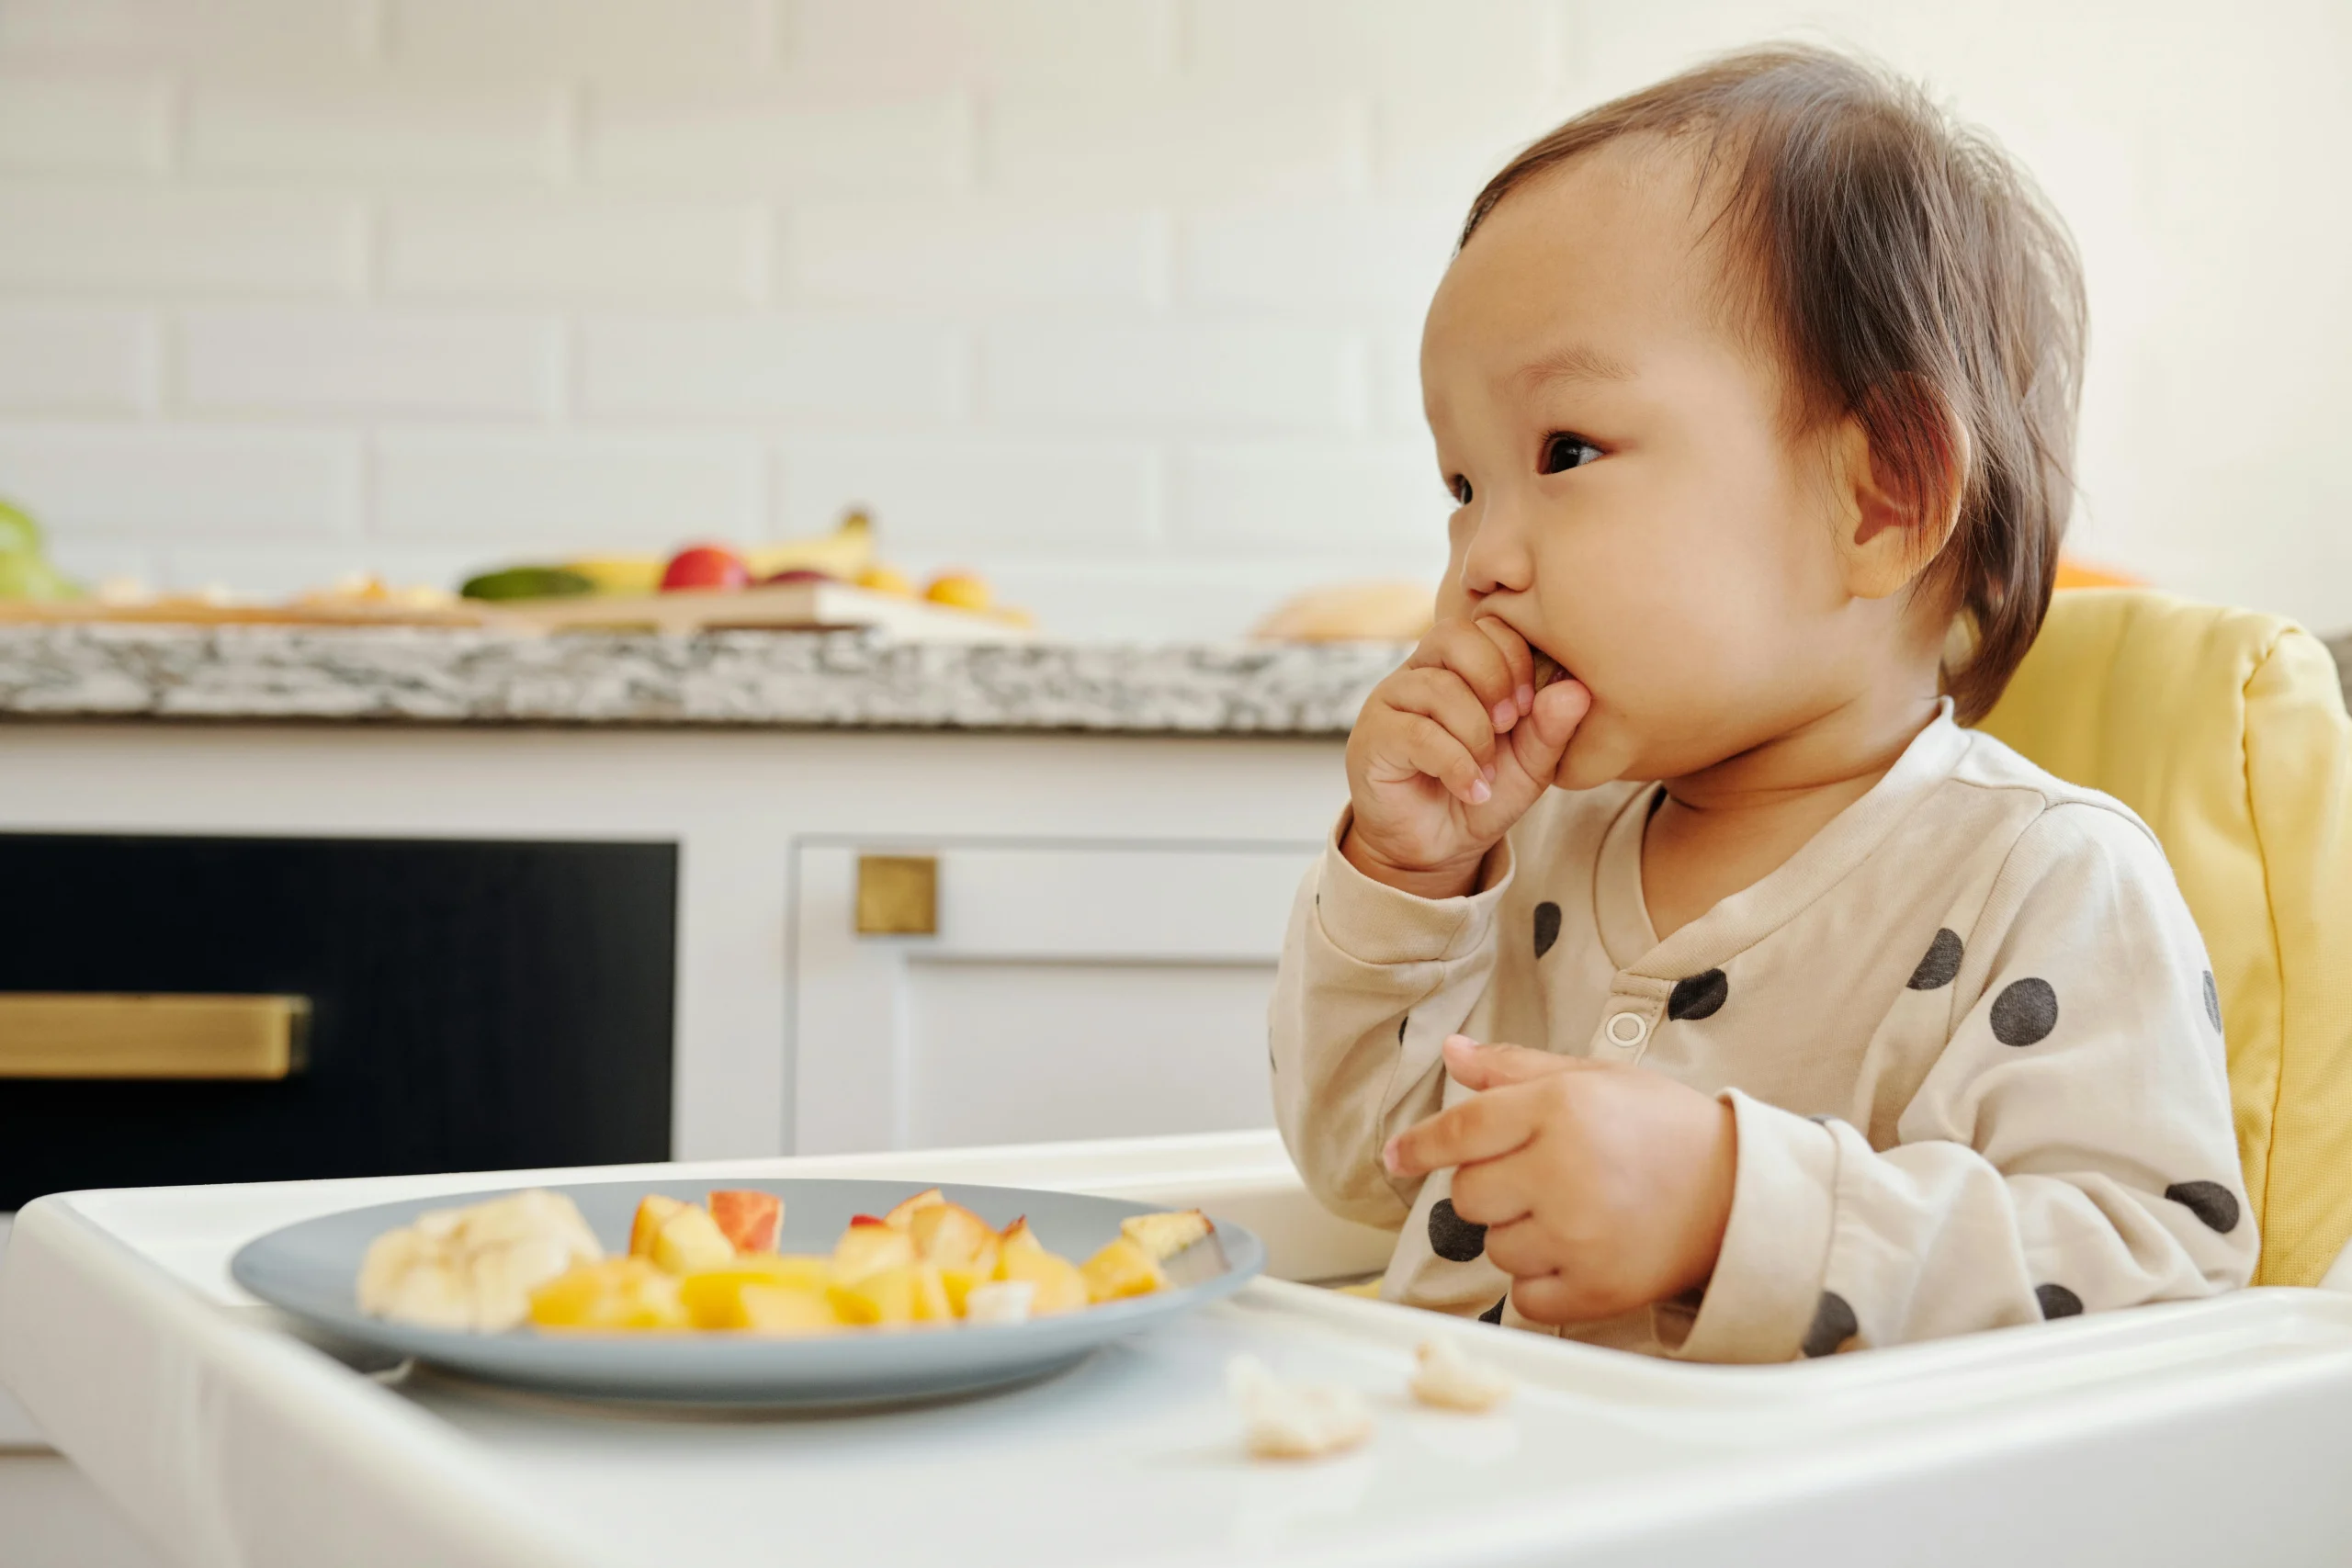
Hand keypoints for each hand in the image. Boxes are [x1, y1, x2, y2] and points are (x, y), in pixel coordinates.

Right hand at [1342, 617, 1591, 898]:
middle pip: (1453, 636)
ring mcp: (1390, 702)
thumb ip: (1552, 728)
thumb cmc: (1481, 794)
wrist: (1436, 849)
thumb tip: (1576, 689)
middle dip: (1494, 679)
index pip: (1485, 625)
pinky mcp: (1373, 737)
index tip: (1530, 707)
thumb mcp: (1530, 764)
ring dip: (1476, 735)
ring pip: (1438, 688)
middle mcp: (1420, 673)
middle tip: (1509, 725)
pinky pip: (1418, 734)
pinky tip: (1472, 790)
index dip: (1514, 657)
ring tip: (1488, 773)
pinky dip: (1456, 765)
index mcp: (1459, 666)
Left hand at [1383, 1036, 1736, 1325]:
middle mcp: (1563, 1171)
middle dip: (1489, 1188)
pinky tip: (1576, 1254)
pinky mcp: (1596, 1289)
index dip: (1419, 1146)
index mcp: (1561, 1109)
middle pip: (1468, 1196)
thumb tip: (1452, 1051)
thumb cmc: (1663, 1128)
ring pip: (1495, 1248)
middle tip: (1536, 1178)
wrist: (1740, 1195)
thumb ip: (1515, 1068)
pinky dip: (1540, 1282)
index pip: (1462, 1130)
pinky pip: (1526, 1297)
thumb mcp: (1593, 1078)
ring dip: (1517, 1236)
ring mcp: (1579, 1236)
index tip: (1396, 1157)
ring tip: (1570, 1215)